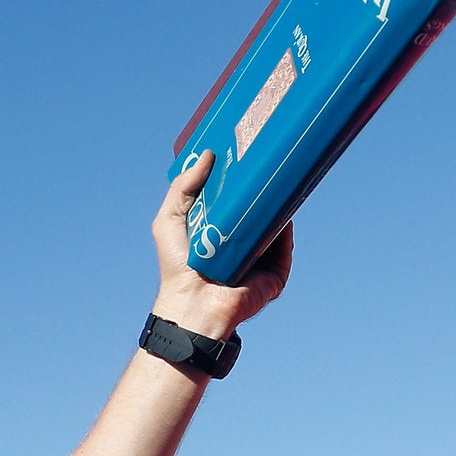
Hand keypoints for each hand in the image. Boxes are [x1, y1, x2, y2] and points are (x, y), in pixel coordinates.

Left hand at [150, 151, 292, 344]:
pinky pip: (284, 248)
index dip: (241, 178)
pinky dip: (285, 229)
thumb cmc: (177, 266)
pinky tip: (284, 208)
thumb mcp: (170, 219)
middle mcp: (242, 243)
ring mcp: (261, 259)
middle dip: (264, 187)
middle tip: (269, 158)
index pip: (236, 200)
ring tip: (282, 175)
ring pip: (276, 226)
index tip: (247, 152)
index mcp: (220, 230)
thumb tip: (207, 155)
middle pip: (259, 210)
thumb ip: (182, 188)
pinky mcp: (274, 275)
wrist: (193, 304)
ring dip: (279, 204)